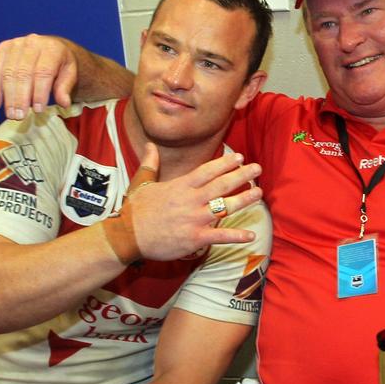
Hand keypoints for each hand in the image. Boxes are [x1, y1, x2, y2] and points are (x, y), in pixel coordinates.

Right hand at [0, 34, 78, 119]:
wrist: (52, 48)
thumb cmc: (61, 65)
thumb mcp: (70, 74)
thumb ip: (65, 88)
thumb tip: (64, 103)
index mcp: (52, 48)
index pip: (43, 72)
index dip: (39, 92)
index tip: (38, 110)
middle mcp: (32, 43)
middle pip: (23, 73)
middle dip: (20, 97)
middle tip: (20, 116)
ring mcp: (16, 44)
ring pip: (8, 73)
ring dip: (7, 96)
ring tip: (11, 114)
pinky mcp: (3, 48)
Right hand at [124, 145, 264, 258]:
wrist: (126, 237)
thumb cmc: (134, 211)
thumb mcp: (141, 183)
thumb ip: (150, 164)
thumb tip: (149, 145)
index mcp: (180, 186)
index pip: (207, 171)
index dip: (225, 163)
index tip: (240, 157)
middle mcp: (190, 201)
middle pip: (221, 185)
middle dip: (241, 175)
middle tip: (257, 168)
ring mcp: (194, 220)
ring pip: (225, 207)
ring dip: (244, 200)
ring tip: (259, 192)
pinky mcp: (194, 239)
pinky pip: (220, 236)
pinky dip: (237, 236)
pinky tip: (251, 235)